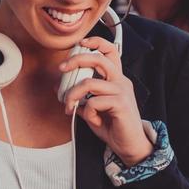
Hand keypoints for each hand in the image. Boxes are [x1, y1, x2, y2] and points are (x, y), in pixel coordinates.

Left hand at [58, 36, 152, 165]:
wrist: (129, 145)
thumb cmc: (112, 126)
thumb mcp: (91, 109)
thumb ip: (79, 96)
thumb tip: (59, 86)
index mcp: (115, 79)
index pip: (110, 52)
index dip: (96, 42)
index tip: (80, 44)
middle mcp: (121, 81)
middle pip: (99, 58)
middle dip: (76, 59)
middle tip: (62, 68)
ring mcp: (122, 91)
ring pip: (89, 82)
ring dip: (73, 94)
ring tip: (68, 105)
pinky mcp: (121, 104)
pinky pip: (94, 101)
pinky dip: (87, 111)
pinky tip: (91, 118)